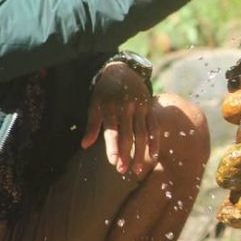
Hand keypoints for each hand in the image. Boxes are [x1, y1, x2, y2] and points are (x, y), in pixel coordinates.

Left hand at [81, 61, 159, 175]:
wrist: (123, 70)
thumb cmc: (104, 92)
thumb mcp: (94, 104)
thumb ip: (92, 125)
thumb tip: (85, 145)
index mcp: (111, 108)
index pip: (112, 131)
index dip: (113, 147)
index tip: (113, 161)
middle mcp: (126, 108)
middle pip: (128, 135)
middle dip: (126, 154)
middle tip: (122, 170)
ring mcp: (140, 108)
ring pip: (142, 134)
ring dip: (140, 153)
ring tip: (136, 169)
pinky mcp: (150, 108)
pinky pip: (154, 127)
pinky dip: (155, 142)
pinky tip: (153, 156)